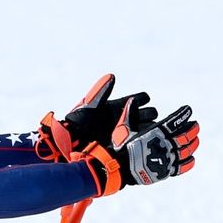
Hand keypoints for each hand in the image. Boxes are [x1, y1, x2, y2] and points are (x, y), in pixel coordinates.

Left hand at [34, 74, 156, 162]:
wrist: (71, 145)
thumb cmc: (78, 123)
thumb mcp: (90, 106)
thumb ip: (101, 91)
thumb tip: (112, 76)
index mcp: (115, 108)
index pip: (135, 100)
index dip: (142, 98)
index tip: (145, 99)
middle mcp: (121, 120)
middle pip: (143, 114)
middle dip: (148, 114)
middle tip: (149, 115)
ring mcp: (122, 134)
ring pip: (143, 128)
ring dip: (148, 127)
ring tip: (151, 128)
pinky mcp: (122, 146)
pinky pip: (137, 142)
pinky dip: (142, 140)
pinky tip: (145, 140)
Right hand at [79, 105, 198, 194]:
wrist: (120, 169)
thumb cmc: (120, 146)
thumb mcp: (123, 126)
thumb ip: (130, 113)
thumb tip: (131, 100)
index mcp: (157, 132)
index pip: (175, 120)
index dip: (184, 114)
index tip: (188, 110)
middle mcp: (165, 144)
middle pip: (185, 135)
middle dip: (192, 129)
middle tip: (195, 126)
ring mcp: (167, 158)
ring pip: (187, 150)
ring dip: (193, 144)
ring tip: (196, 140)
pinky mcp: (166, 171)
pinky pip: (182, 167)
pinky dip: (189, 162)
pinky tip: (192, 158)